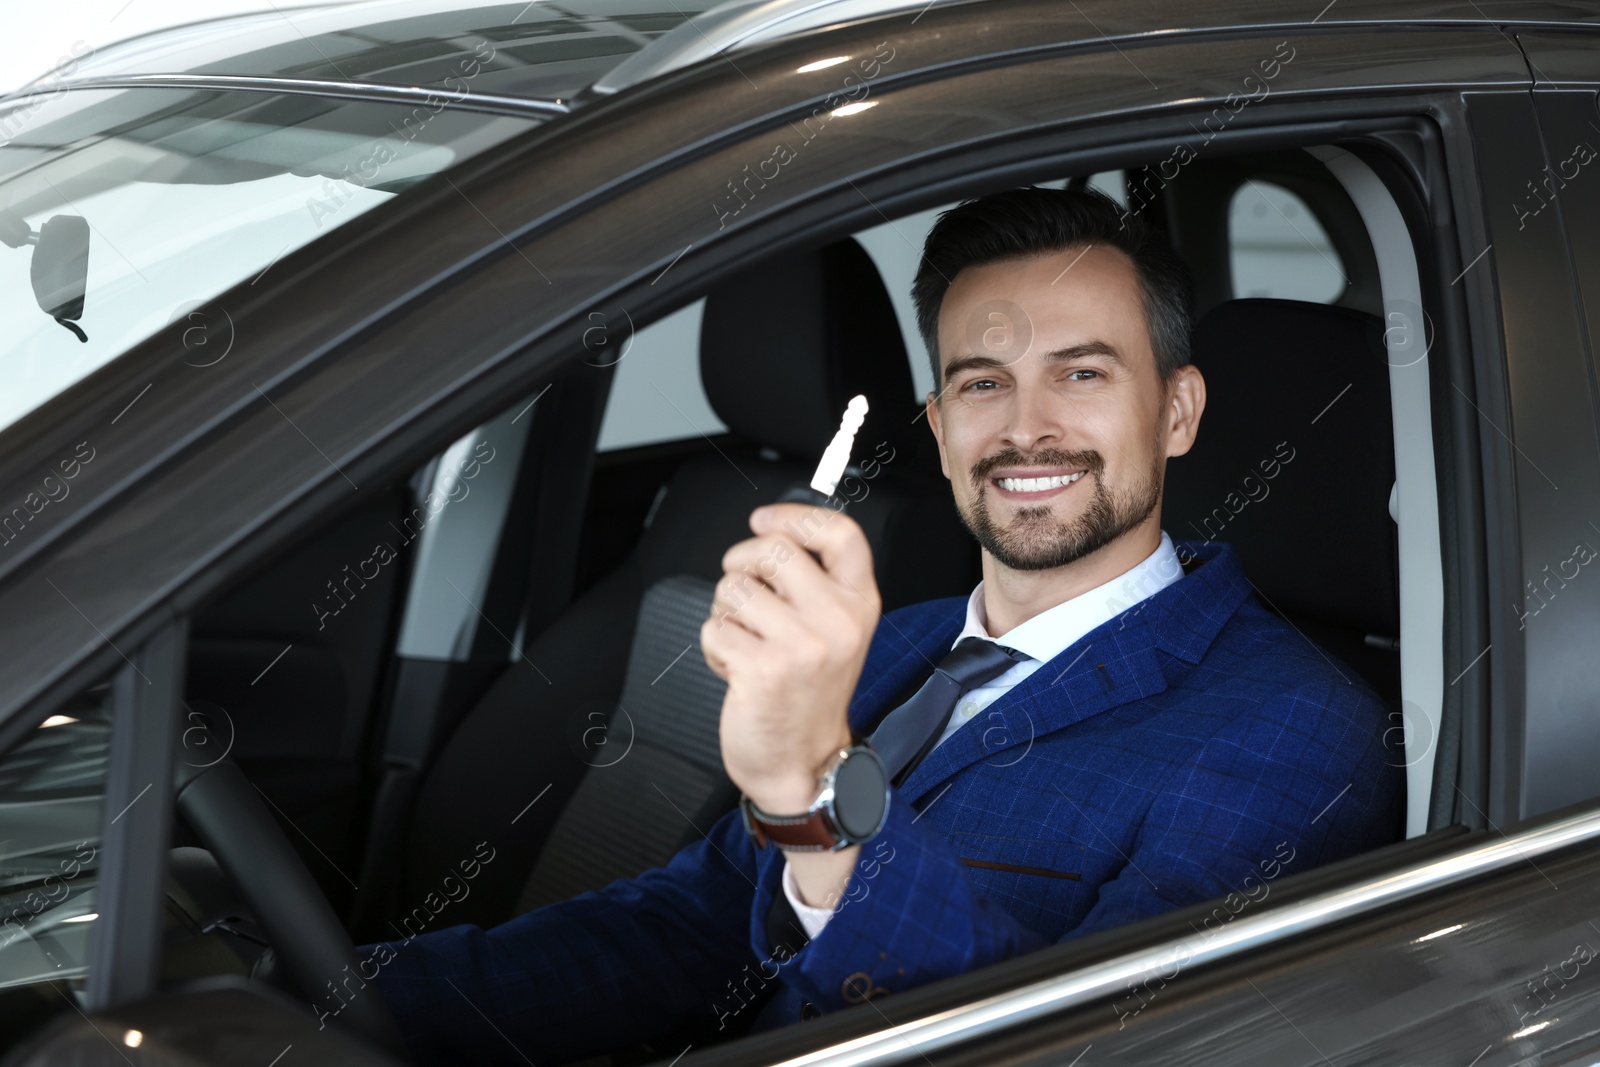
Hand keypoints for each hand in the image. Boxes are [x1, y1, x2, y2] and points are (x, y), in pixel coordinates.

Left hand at [701, 502, 880, 813]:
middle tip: (743, 592)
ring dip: (727, 613)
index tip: (764, 520)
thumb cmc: (809, 693)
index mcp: (859, 604)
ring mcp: (803, 646)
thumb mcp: (835, 631)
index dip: (796, 516)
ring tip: (747, 642)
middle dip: (742, 563)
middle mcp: (838, 621)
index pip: (841, 534)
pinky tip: (737, 669)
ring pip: (735, 588)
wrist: (803, 762)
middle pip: (774, 549)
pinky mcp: (764, 669)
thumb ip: (815, 582)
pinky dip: (715, 646)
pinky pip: (715, 628)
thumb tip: (770, 531)